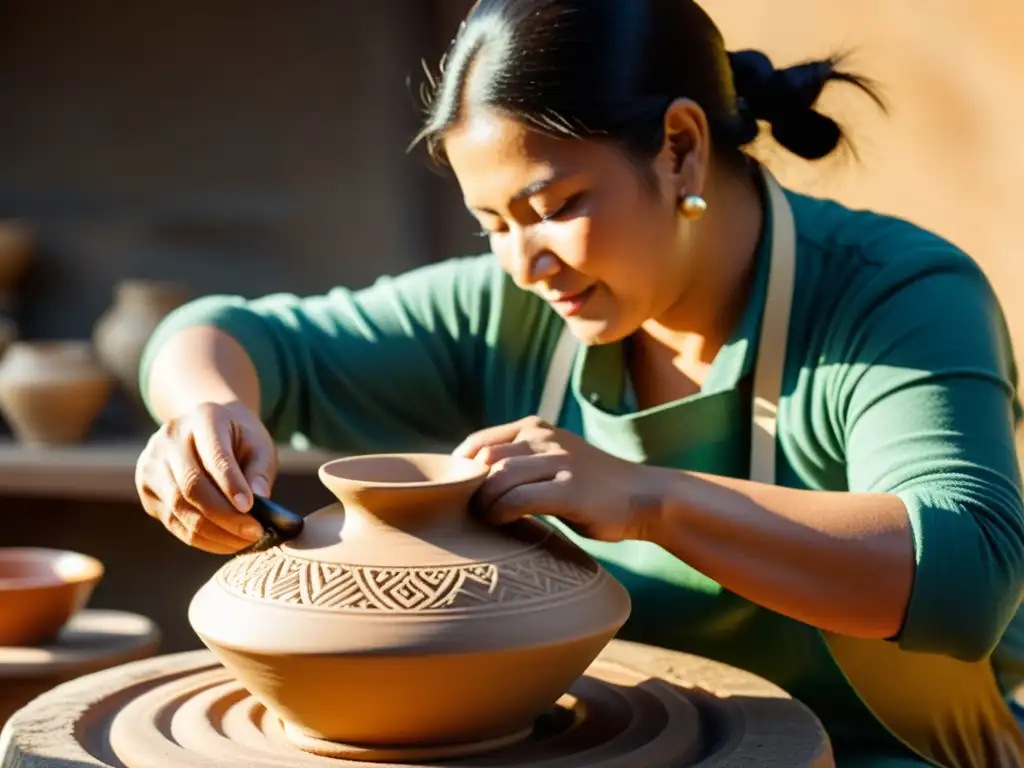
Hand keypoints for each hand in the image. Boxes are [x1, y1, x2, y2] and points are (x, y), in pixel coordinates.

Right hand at [135, 401, 277, 553]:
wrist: (206, 427)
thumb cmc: (239, 438)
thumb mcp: (258, 444)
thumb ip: (259, 470)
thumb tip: (260, 502)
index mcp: (203, 418)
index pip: (214, 456)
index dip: (231, 485)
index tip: (251, 509)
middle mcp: (169, 438)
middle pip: (191, 487)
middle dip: (225, 517)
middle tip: (254, 534)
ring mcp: (152, 463)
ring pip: (179, 509)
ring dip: (214, 533)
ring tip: (244, 542)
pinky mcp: (146, 488)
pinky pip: (172, 521)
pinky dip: (200, 538)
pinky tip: (225, 542)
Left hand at [453, 416, 659, 541]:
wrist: (644, 496)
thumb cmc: (592, 487)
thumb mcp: (554, 461)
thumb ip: (520, 463)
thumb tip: (471, 483)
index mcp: (536, 428)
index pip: (479, 443)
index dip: (461, 470)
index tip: (460, 496)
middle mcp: (545, 438)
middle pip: (486, 460)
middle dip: (471, 489)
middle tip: (471, 513)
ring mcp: (560, 462)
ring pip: (500, 477)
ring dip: (485, 502)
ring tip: (486, 519)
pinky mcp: (571, 489)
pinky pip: (521, 499)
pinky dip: (503, 513)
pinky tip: (503, 523)